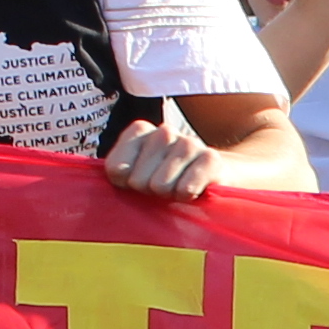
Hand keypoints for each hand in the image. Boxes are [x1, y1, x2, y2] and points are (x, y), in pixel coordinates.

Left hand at [101, 101, 218, 200]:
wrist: (213, 177)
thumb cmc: (167, 178)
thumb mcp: (135, 174)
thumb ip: (118, 171)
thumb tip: (119, 173)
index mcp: (140, 131)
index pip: (116, 168)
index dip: (125, 184)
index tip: (137, 183)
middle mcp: (164, 131)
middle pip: (137, 180)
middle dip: (148, 191)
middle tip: (163, 188)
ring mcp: (189, 143)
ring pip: (160, 185)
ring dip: (168, 195)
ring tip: (177, 189)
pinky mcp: (211, 159)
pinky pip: (186, 188)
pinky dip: (186, 197)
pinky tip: (192, 192)